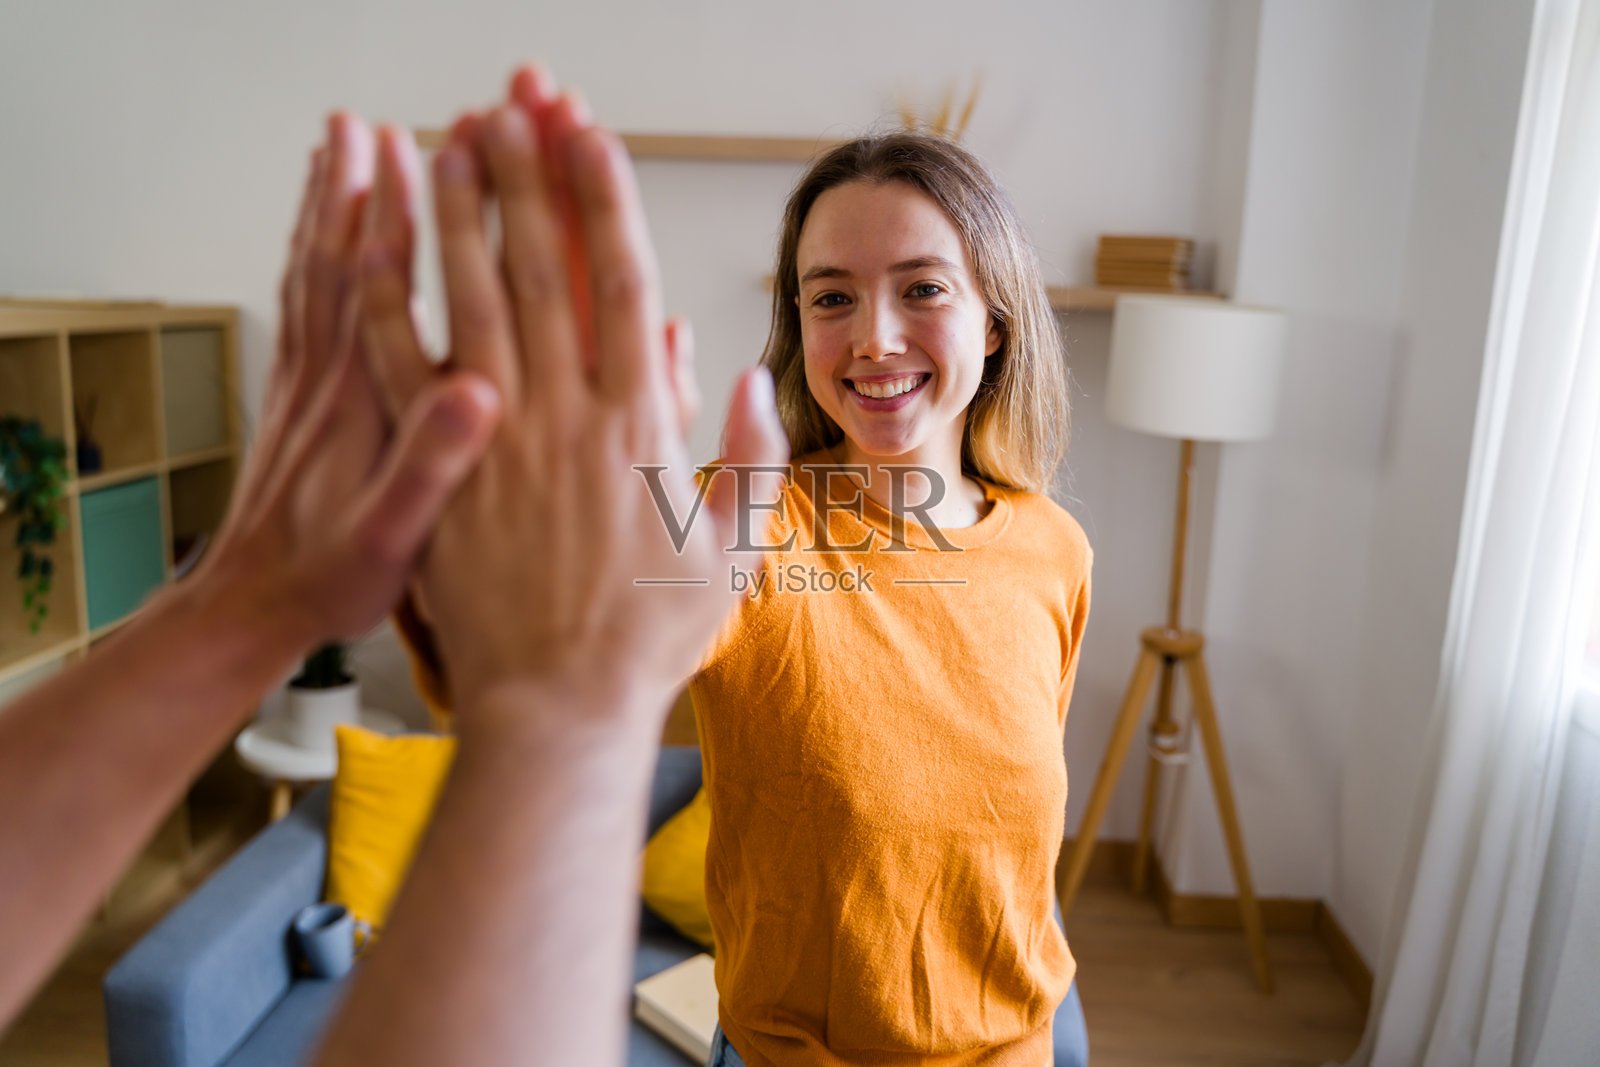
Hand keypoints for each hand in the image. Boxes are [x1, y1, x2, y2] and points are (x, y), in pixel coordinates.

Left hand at [192, 113, 500, 652]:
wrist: (253, 606)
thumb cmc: (333, 577)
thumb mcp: (398, 536)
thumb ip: (435, 464)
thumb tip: (479, 391)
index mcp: (363, 402)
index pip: (383, 286)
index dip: (403, 214)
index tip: (427, 152)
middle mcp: (327, 378)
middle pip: (339, 258)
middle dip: (358, 186)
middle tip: (373, 125)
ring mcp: (305, 384)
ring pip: (313, 273)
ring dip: (325, 205)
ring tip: (338, 149)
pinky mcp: (296, 399)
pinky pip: (300, 307)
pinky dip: (310, 254)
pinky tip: (322, 237)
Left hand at [357, 66, 787, 716]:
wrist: (559, 708)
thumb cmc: (650, 639)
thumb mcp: (735, 553)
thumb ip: (753, 459)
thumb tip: (756, 379)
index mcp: (639, 425)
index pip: (621, 284)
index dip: (605, 200)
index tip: (592, 136)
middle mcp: (566, 414)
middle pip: (544, 267)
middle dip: (529, 176)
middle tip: (512, 100)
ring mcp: (498, 441)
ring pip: (474, 300)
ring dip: (461, 212)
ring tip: (449, 138)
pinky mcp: (441, 475)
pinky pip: (406, 374)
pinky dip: (388, 304)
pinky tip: (371, 247)